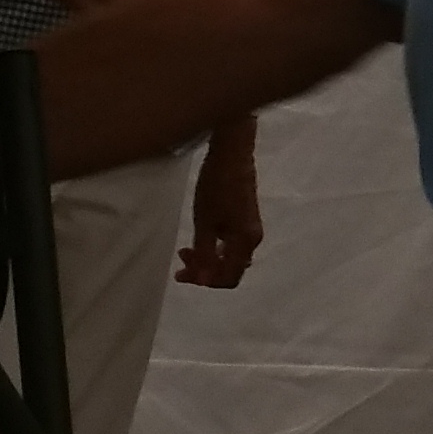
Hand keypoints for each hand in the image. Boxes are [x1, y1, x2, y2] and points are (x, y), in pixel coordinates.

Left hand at [178, 116, 264, 287]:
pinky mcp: (246, 217)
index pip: (229, 278)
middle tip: (180, 264)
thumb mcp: (206, 222)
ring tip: (185, 250)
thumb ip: (205, 252)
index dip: (206, 281)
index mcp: (246, 241)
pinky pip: (231, 243)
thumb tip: (205, 280)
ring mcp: (250, 227)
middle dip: (204, 270)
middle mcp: (253, 239)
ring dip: (208, 258)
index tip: (182, 273)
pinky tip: (200, 238)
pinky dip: (215, 246)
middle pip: (230, 269)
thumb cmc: (216, 185)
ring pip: (230, 256)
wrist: (232, 152)